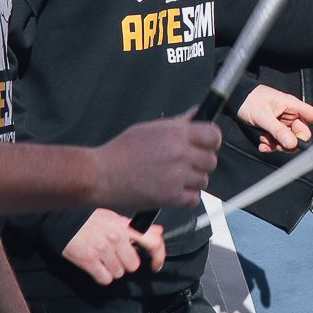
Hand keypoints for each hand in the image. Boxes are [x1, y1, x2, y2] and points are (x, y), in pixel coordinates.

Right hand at [62, 209, 165, 284]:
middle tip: (116, 256)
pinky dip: (102, 276)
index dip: (159, 256)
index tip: (156, 264)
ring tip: (103, 259)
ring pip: (119, 273)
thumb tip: (158, 231)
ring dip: (113, 270)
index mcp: (125, 226)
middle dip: (126, 264)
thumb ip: (136, 227)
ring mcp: (102, 250)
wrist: (63, 219)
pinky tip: (97, 267)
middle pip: (133, 265)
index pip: (153, 242)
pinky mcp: (88, 260)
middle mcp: (116, 238)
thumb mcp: (115, 217)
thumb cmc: (89, 218)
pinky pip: (105, 279)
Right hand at [91, 115, 218, 209]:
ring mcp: (176, 176)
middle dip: (200, 164)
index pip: (214, 135)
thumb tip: (198, 113)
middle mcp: (179, 153)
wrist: (99, 175)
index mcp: (175, 133)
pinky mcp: (171, 197)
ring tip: (171, 179)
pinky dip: (185, 198)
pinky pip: (194, 199)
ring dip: (191, 182)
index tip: (205, 146)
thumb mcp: (149, 129)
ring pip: (203, 181)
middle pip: (211, 160)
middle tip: (184, 166)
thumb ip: (178, 123)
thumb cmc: (121, 151)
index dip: (212, 141)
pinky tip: (171, 192)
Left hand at [236, 84, 312, 152]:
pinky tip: (262, 143)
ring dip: (278, 145)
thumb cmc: (250, 100)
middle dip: (291, 143)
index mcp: (293, 106)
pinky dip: (271, 145)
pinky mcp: (275, 129)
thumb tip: (292, 144)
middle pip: (302, 134)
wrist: (236, 100)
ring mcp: (283, 123)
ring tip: (265, 141)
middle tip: (277, 144)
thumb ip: (278, 130)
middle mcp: (291, 115)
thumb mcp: (263, 116)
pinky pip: (279, 142)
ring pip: (290, 141)